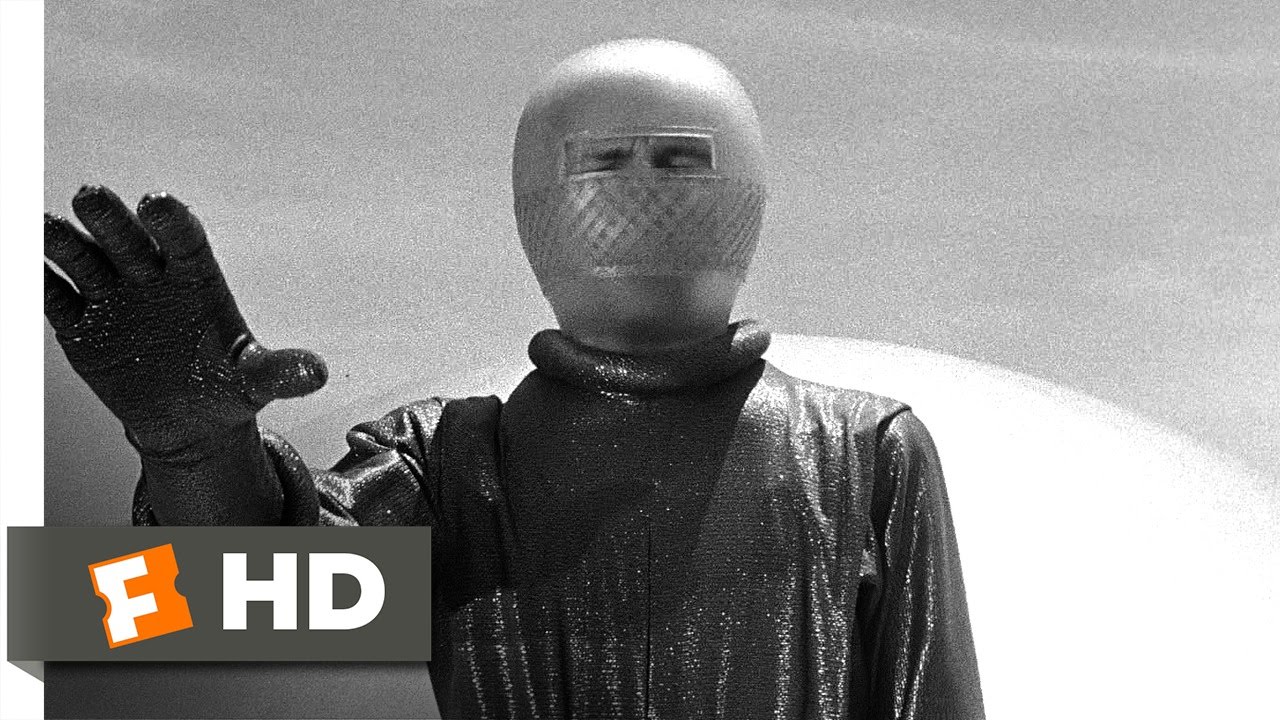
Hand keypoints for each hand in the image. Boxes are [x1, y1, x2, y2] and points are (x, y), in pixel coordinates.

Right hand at [44, 185, 326, 457]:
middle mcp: (151, 276)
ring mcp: (113, 296)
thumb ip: (281, 371)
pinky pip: (54, 297)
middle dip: (111, 219)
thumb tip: (317, 373)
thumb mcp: (256, 381)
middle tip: (91, 197)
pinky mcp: (81, 324)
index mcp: (197, 277)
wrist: (189, 420)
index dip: (170, 222)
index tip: (157, 203)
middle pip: (128, 238)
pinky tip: (25, 267)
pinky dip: (38, 282)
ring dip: (64, 243)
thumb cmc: (227, 387)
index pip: (184, 239)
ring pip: (85, 259)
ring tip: (43, 227)